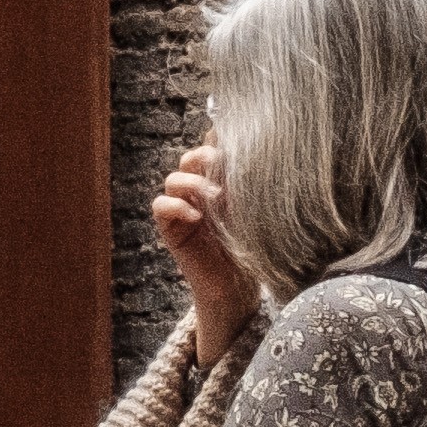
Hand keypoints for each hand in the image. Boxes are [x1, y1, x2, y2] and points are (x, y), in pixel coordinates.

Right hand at [153, 142, 258, 366]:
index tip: (235, 139)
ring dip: (193, 182)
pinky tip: (195, 216)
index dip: (217, 139)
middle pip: (190, 158)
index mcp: (221, 182)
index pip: (212, 148)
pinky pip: (160, 205)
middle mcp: (199, 191)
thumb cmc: (253, 248)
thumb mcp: (255, 211)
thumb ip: (251, 185)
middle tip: (224, 168)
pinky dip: (175, 205)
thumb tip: (266, 154)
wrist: (239, 288)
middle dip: (205, 157)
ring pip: (174, 178)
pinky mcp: (171, 228)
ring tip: (215, 197)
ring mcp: (183, 208)